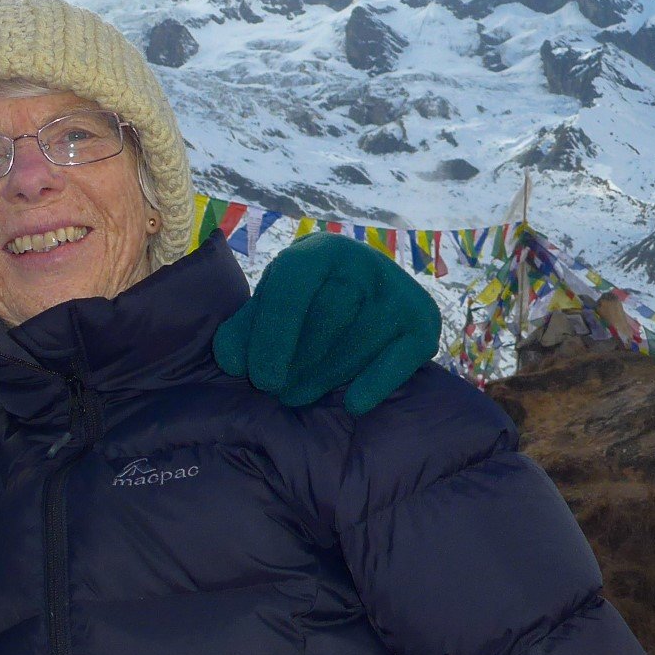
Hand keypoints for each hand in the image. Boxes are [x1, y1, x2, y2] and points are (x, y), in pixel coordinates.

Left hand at [213, 232, 442, 414]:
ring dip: (325, 377)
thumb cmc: (309, 303)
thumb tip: (231, 360)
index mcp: (320, 251)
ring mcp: (398, 290)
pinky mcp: (423, 320)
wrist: (368, 292)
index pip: (293, 285)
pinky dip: (374, 383)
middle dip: (299, 362)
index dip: (272, 334)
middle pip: (328, 317)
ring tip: (299, 396)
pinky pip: (398, 359)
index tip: (260, 378)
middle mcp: (364, 262)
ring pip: (358, 342)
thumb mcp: (274, 305)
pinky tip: (352, 403)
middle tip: (279, 392)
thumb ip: (246, 330)